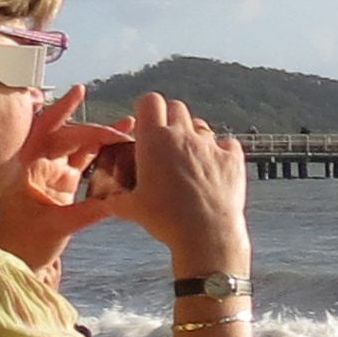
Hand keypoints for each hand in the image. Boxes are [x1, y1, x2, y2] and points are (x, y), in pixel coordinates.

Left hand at [0, 87, 130, 277]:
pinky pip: (87, 162)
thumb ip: (86, 213)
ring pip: (80, 146)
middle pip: (69, 136)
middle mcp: (39, 164)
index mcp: (27, 167)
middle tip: (125, 128)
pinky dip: (105, 154)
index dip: (62, 110)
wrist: (21, 259)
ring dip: (103, 136)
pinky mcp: (65, 182)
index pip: (46, 131)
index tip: (79, 92)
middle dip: (97, 129)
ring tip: (130, 125)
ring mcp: (53, 171)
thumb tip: (116, 202)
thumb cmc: (26, 243)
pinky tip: (124, 147)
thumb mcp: (55, 228)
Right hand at [112, 91, 250, 272]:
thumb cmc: (165, 221)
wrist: (206, 235)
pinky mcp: (232, 158)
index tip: (146, 124)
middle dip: (170, 119)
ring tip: (189, 156)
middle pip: (177, 107)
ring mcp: (210, 145)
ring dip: (194, 134)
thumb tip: (105, 198)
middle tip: (166, 140)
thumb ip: (115, 196)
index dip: (147, 109)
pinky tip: (215, 165)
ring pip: (201, 125)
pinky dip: (222, 150)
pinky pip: (228, 142)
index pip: (150, 101)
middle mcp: (183, 135)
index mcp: (154, 140)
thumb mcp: (130, 209)